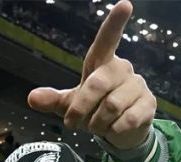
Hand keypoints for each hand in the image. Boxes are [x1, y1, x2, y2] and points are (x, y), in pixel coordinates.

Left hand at [27, 0, 155, 148]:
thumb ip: (53, 99)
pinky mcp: (148, 104)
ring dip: (97, 123)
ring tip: (97, 127)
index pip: (107, 39)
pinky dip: (113, 131)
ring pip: (112, 106)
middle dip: (81, 108)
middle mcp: (122, 69)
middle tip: (73, 123)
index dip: (115, 22)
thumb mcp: (71, 105)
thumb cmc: (95, 110)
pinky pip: (127, 120)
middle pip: (98, 84)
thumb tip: (31, 98)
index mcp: (102, 63)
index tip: (125, 4)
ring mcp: (137, 85)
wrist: (122, 131)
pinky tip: (113, 130)